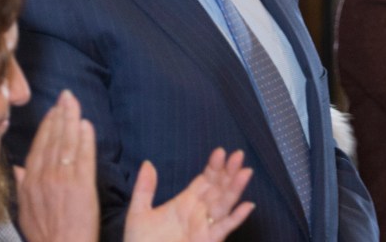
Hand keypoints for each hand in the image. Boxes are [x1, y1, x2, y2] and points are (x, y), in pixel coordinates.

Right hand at [16, 90, 98, 241]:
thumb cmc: (45, 235)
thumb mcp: (24, 211)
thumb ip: (21, 186)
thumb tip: (17, 169)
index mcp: (29, 182)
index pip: (38, 146)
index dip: (47, 126)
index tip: (53, 110)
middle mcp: (44, 177)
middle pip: (53, 139)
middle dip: (59, 114)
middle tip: (66, 95)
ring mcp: (62, 180)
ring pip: (67, 143)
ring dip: (71, 119)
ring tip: (74, 102)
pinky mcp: (81, 185)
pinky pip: (84, 156)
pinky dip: (85, 138)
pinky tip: (86, 124)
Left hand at [124, 148, 254, 241]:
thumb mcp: (138, 213)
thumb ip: (144, 189)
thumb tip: (147, 163)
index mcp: (186, 202)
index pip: (205, 180)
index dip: (214, 166)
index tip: (220, 152)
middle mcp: (199, 212)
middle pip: (219, 188)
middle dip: (229, 172)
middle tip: (239, 155)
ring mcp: (205, 227)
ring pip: (224, 204)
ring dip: (235, 189)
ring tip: (245, 172)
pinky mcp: (207, 241)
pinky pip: (224, 228)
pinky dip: (236, 218)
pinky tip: (247, 206)